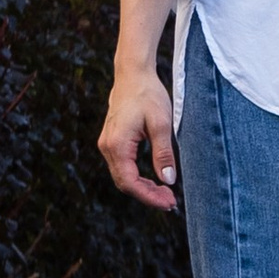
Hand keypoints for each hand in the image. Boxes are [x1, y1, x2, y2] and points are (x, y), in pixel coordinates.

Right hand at [99, 63, 178, 213]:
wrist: (132, 74)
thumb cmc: (148, 94)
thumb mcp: (161, 124)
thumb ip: (163, 154)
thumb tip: (168, 180)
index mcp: (117, 145)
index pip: (130, 182)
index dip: (149, 197)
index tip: (169, 203)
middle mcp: (107, 147)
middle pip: (125, 183)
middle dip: (148, 195)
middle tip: (171, 201)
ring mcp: (107, 144)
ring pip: (123, 177)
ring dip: (143, 187)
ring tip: (165, 193)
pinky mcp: (112, 141)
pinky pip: (123, 167)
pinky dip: (138, 177)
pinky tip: (154, 180)